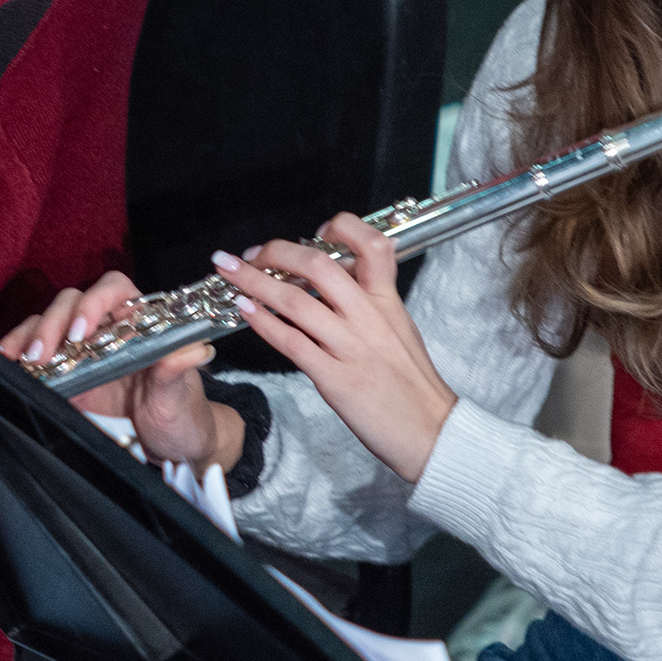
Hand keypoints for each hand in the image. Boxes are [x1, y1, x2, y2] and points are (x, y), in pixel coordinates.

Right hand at [1, 268, 238, 465]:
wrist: (174, 451)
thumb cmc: (184, 416)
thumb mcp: (182, 398)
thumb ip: (179, 372)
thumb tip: (194, 349)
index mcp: (141, 324)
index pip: (115, 290)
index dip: (95, 301)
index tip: (82, 331)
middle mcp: (109, 330)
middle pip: (73, 303)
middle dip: (54, 323)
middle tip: (43, 353)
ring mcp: (84, 352)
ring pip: (49, 322)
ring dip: (31, 334)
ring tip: (22, 358)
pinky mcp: (65, 376)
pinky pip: (37, 352)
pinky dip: (19, 350)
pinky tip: (8, 360)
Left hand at [212, 214, 459, 483]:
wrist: (432, 432)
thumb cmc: (413, 383)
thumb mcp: (400, 328)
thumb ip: (372, 299)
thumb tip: (339, 274)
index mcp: (388, 301)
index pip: (373, 244)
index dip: (341, 228)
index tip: (315, 232)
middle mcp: (368, 317)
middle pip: (318, 265)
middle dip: (276, 252)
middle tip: (251, 254)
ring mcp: (350, 347)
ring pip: (295, 301)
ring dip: (254, 282)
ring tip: (229, 272)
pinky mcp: (335, 378)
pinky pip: (291, 342)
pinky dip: (263, 322)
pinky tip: (245, 310)